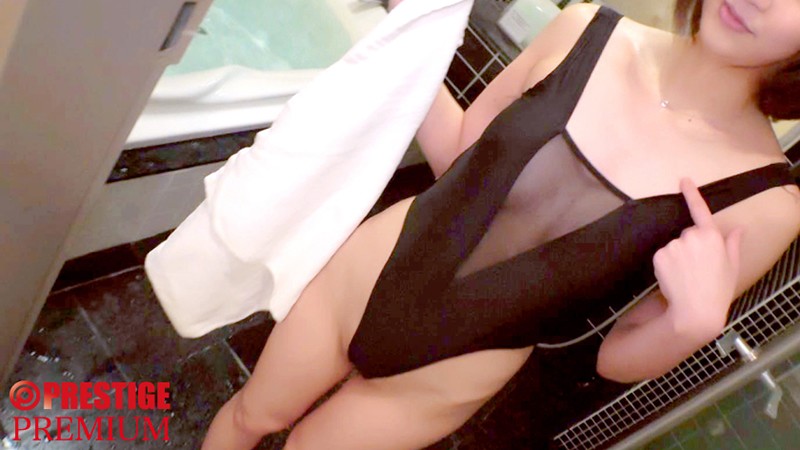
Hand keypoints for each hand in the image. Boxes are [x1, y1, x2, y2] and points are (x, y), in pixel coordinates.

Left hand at [653, 178, 742, 336]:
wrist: (696, 310)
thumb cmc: (718, 289)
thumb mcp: (732, 265)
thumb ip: (732, 243)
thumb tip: (738, 228)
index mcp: (711, 236)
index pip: (699, 210)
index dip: (691, 194)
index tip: (683, 179)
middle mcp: (691, 236)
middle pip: (687, 233)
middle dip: (690, 245)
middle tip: (698, 266)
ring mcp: (673, 245)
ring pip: (674, 245)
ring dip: (678, 255)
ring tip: (686, 274)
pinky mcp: (659, 255)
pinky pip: (662, 255)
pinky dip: (666, 264)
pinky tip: (674, 277)